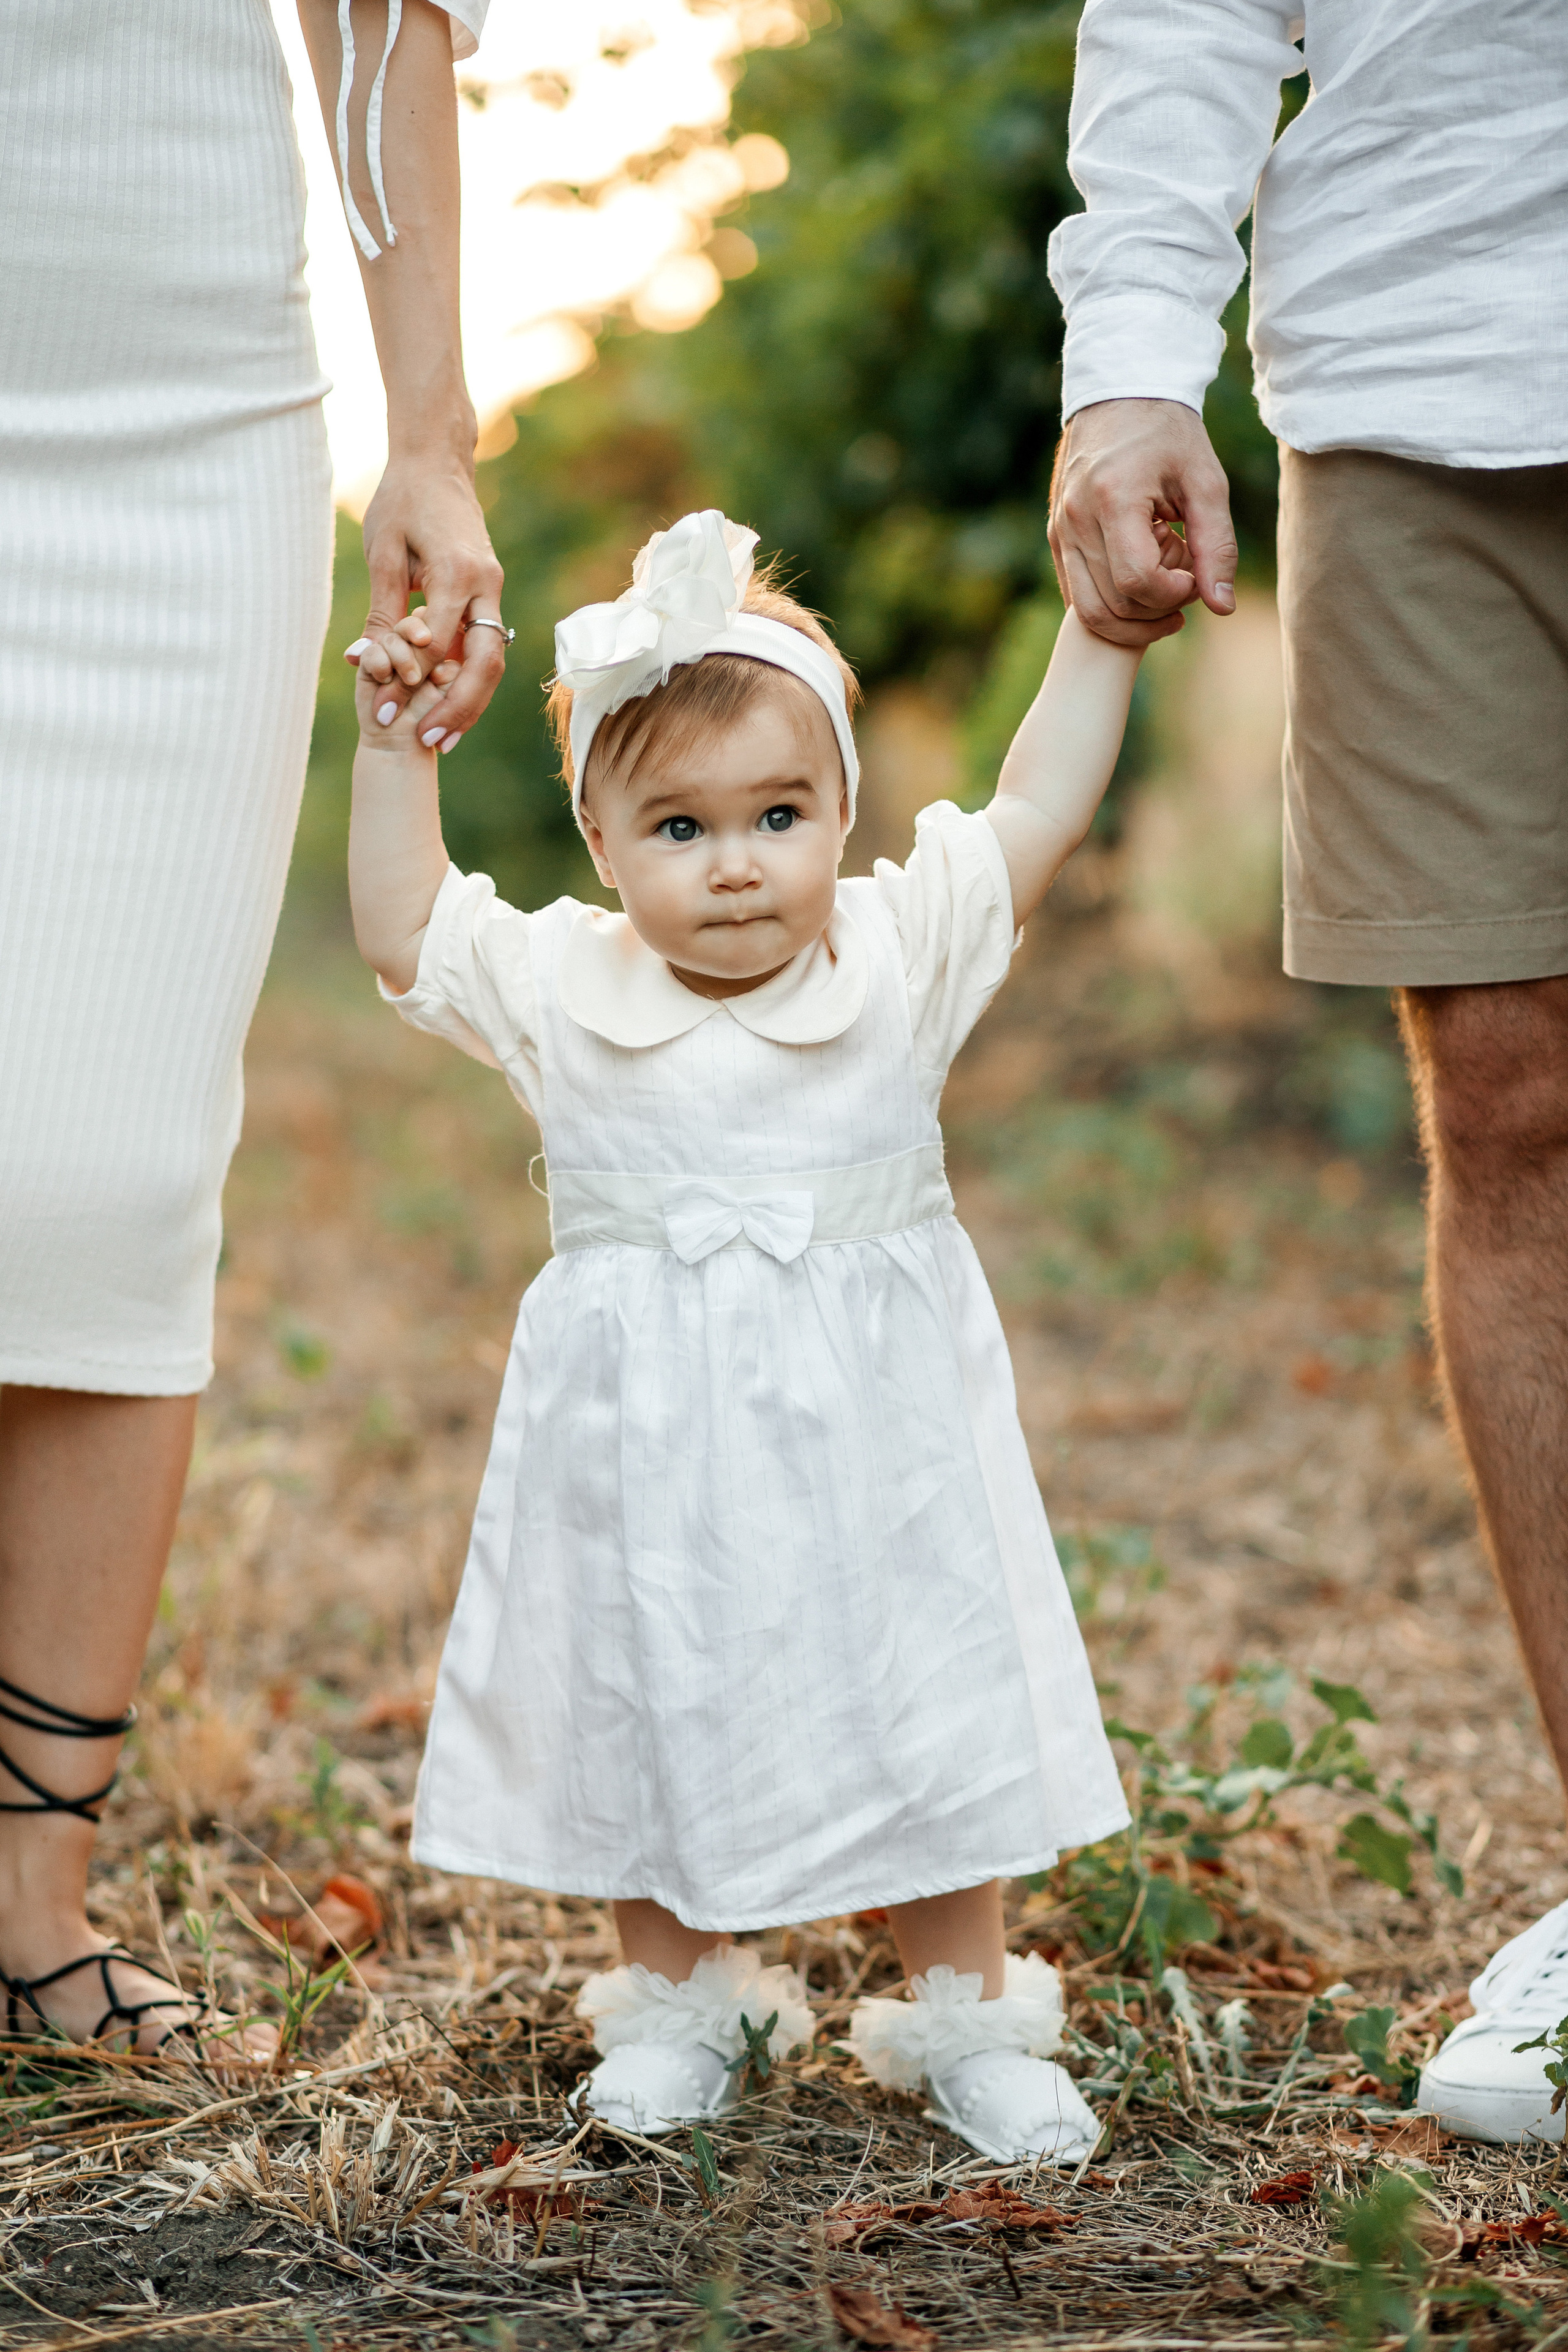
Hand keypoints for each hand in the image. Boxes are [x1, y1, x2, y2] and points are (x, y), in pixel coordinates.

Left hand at [344, 456, 506, 744]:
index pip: (436, 644)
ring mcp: (492, 590)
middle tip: (432, 743)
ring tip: (444, 738)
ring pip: (493, 661)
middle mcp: (485, 584)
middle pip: (485, 663)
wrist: (437, 463)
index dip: (409, 683)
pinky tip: (449, 707)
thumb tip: (363, 663)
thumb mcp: (383, 553)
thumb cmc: (403, 500)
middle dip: (460, 708)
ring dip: (470, 702)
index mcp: (456, 571)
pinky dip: (469, 679)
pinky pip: (485, 646)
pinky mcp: (488, 595)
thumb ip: (382, 612)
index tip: (380, 713)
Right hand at [1049, 398, 1237, 647]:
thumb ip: (1217, 546)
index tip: (1195, 574)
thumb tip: (1223, 608)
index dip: (1174, 594)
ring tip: (1163, 586)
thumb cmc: (1169, 435)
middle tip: (1184, 580)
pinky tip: (1141, 581)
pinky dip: (1112, 605)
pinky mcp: (1056, 538)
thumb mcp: (1206, 482)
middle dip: (1157, 609)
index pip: (1137, 582)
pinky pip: (1078, 597)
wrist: (1119, 394)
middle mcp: (1076, 520)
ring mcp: (1060, 531)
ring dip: (1133, 617)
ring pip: (1089, 612)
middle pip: (1113, 605)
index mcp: (1114, 500)